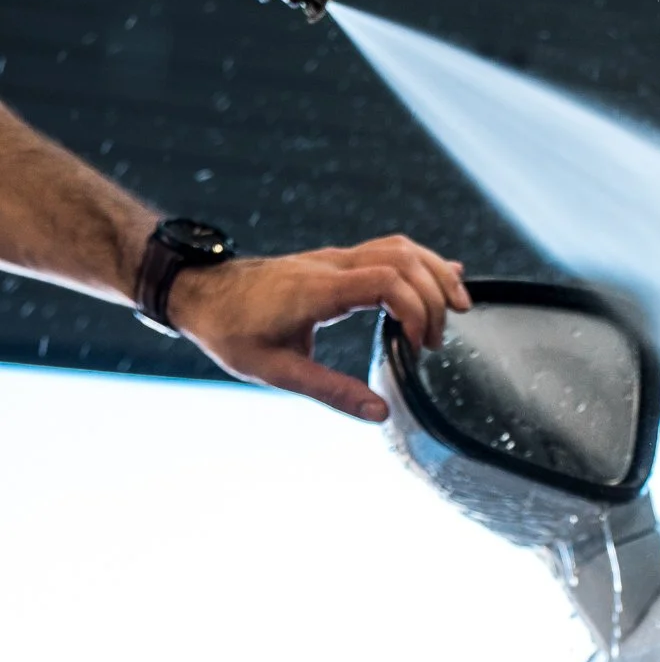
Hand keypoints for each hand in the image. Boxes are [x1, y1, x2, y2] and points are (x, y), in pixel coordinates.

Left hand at [165, 234, 469, 420]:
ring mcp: (332, 259)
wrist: (199, 294)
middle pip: (403, 258)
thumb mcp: (276, 372)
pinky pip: (386, 251)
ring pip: (399, 248)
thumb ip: (332, 391)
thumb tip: (381, 413)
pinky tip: (443, 275)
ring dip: (434, 273)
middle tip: (439, 342)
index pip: (386, 281)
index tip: (422, 348)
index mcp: (317, 290)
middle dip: (434, 295)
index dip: (417, 310)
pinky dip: (419, 263)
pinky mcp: (333, 262)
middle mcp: (330, 265)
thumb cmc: (231, 331)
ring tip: (458, 306)